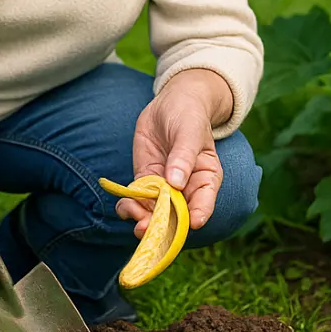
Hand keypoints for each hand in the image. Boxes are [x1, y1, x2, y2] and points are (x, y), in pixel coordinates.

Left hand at [115, 69, 231, 236]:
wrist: (171, 104)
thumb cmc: (189, 116)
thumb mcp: (189, 131)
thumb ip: (183, 156)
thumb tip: (176, 182)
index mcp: (206, 179)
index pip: (204, 204)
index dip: (197, 215)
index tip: (190, 223)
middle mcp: (186, 189)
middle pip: (176, 216)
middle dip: (162, 224)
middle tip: (146, 227)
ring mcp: (165, 187)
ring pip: (155, 212)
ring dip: (142, 218)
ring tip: (131, 213)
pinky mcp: (146, 181)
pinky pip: (138, 200)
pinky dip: (129, 207)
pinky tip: (124, 205)